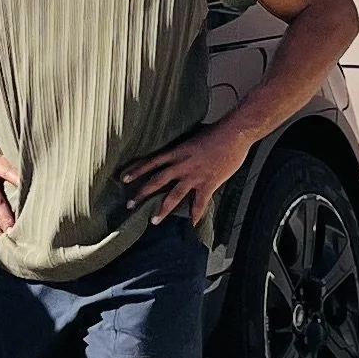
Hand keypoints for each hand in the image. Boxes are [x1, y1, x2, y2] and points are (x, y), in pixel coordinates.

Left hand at [122, 118, 251, 226]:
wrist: (234, 133)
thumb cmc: (216, 132)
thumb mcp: (193, 137)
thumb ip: (183, 148)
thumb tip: (178, 152)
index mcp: (177, 152)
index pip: (151, 162)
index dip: (137, 171)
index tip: (124, 179)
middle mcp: (181, 165)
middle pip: (157, 181)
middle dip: (142, 194)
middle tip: (129, 205)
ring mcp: (194, 176)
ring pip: (174, 195)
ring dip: (162, 209)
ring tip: (153, 221)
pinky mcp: (208, 183)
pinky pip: (199, 203)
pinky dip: (196, 215)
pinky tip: (192, 224)